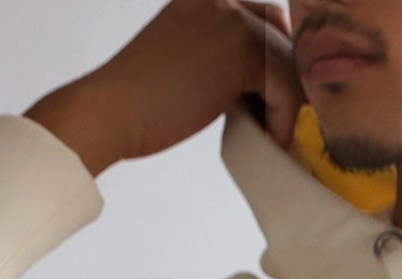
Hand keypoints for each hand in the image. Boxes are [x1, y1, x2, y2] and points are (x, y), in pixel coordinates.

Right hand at [25, 0, 305, 175]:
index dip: (277, 63)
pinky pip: (285, 87)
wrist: (112, 110)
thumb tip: (269, 80)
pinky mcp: (240, 50)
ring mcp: (231, 19)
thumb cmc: (146, 99)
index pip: (268, 20)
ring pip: (289, 65)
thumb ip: (225, 56)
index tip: (273, 101)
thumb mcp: (192, 61)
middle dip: (288, 83)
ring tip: (269, 133)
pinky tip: (268, 137)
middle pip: (284, 39)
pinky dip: (281, 118)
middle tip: (277, 121)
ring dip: (287, 105)